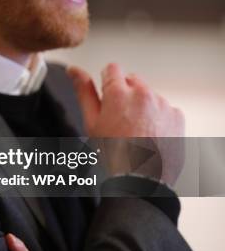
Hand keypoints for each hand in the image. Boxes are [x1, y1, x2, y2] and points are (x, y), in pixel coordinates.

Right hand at [67, 63, 184, 185]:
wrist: (142, 181)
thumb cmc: (114, 154)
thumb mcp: (91, 122)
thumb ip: (83, 91)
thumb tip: (74, 70)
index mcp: (118, 93)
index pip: (112, 68)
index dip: (107, 82)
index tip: (108, 97)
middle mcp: (143, 93)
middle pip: (132, 80)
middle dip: (125, 93)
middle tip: (120, 119)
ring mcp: (162, 104)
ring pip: (149, 95)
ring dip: (143, 106)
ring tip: (137, 131)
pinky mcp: (176, 116)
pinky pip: (165, 109)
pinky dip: (159, 118)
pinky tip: (151, 135)